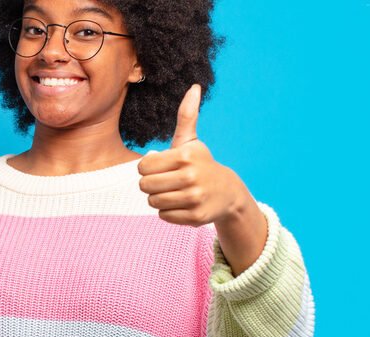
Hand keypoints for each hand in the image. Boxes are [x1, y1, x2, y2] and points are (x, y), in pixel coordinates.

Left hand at [137, 84, 249, 226]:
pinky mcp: (195, 217)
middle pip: (145, 186)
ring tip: (174, 192)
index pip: (143, 167)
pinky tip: (182, 204)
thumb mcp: (191, 141)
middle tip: (166, 182)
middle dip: (151, 185)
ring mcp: (194, 198)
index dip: (148, 168)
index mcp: (185, 156)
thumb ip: (187, 116)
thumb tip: (194, 87)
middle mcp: (190, 177)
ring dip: (159, 199)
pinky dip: (169, 212)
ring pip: (153, 202)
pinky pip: (163, 216)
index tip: (161, 167)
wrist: (227, 192)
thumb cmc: (201, 164)